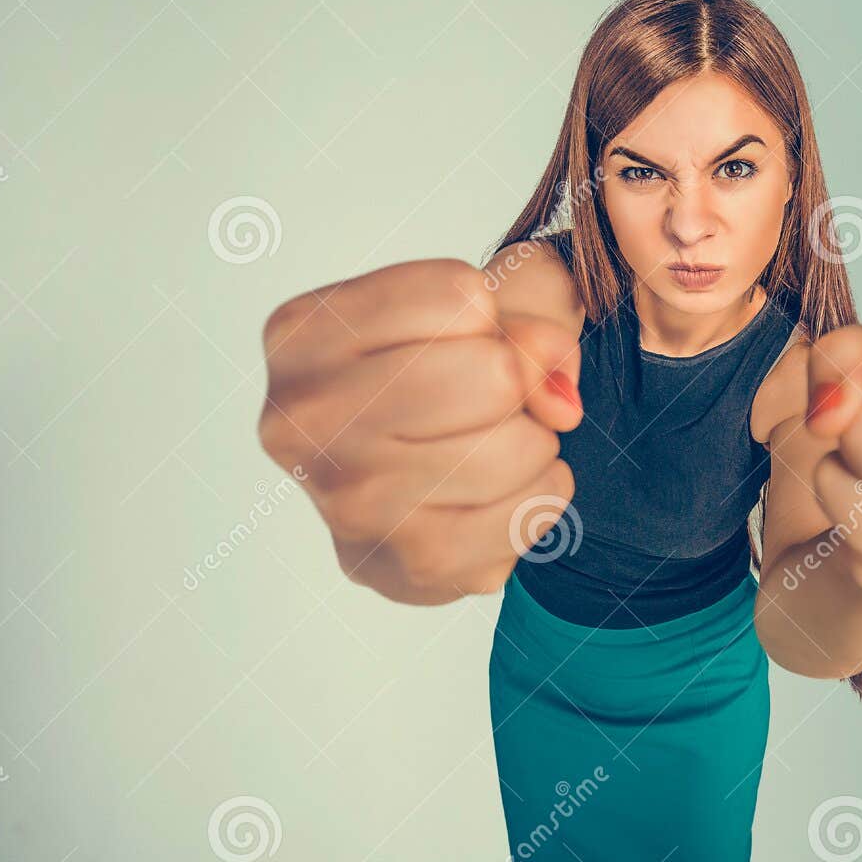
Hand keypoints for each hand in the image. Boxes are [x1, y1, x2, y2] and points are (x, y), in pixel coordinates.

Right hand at [257, 259, 581, 602]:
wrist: (416, 487)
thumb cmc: (445, 374)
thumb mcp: (486, 310)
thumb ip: (531, 318)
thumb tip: (560, 405)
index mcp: (301, 336)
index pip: (459, 296)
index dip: (487, 317)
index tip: (454, 343)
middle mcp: (306, 421)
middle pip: (494, 373)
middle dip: (516, 384)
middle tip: (481, 402)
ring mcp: (352, 502)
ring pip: (519, 444)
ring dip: (534, 442)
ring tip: (488, 446)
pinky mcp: (412, 565)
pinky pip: (534, 507)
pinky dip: (542, 492)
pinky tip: (497, 493)